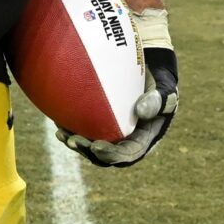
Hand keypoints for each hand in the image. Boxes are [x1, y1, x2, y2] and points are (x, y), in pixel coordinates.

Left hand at [57, 7, 178, 166]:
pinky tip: (58, 120)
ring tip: (61, 134)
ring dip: (76, 142)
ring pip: (92, 143)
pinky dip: (72, 126)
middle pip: (106, 154)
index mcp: (143, 139)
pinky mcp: (100, 121)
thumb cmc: (159, 79)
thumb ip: (157, 100)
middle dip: (88, 152)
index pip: (127, 154)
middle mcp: (126, 139)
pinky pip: (85, 127)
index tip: (96, 147)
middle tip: (73, 141)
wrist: (150, 69)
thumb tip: (141, 111)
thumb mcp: (165, 88)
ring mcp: (112, 131)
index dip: (111, 155)